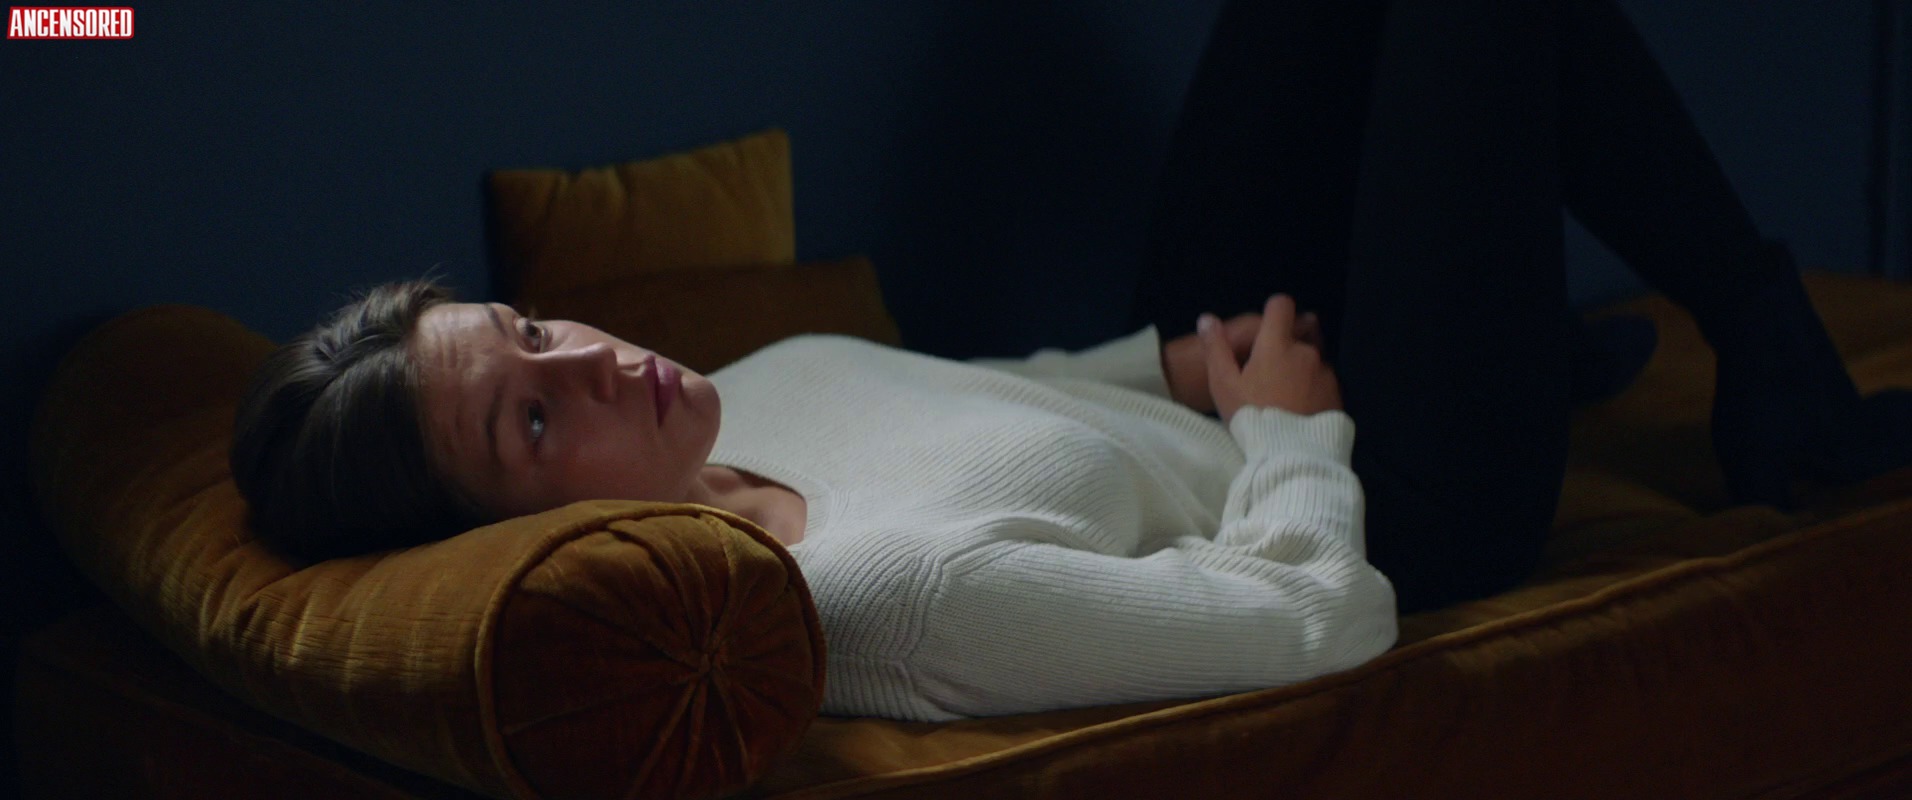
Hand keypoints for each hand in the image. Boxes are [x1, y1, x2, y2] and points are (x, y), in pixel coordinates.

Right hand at [1197, 294, 1340, 425]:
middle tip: (1270, 371)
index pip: (1281, 306)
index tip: (1265, 328)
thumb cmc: (1252, 415)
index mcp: (1277, 344)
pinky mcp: (1337, 394)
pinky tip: (1301, 409)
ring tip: (1286, 395)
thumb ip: (1215, 348)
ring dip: (1301, 368)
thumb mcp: (1224, 385)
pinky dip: (1314, 388)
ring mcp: (1325, 372)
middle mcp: (1306, 351)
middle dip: (1286, 345)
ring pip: (1312, 359)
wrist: (1290, 454)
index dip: (1273, 311)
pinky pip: (1324, 381)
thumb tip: (1206, 318)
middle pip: (1299, 333)